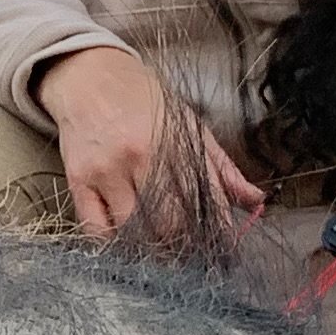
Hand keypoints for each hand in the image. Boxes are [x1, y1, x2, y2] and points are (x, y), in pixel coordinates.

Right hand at [34, 47, 263, 243]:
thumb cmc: (143, 100)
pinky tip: (125, 244)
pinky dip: (113, 245)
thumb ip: (222, 167)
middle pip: (170, 224)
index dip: (218, 235)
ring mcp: (107, 170)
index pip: (207, 203)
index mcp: (177, 143)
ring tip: (160, 254)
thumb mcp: (190, 125)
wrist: (89, 76)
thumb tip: (256, 200)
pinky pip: (97, 230)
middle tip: (189, 257)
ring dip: (150, 250)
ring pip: (134, 231)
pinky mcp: (79, 180)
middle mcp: (142, 157)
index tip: (222, 253)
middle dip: (184, 248)